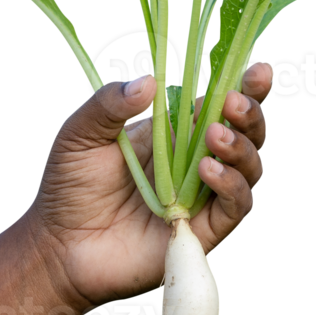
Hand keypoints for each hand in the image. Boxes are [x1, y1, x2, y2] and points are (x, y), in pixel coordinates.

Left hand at [25, 62, 271, 310]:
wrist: (58, 246)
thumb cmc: (68, 187)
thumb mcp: (79, 134)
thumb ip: (109, 104)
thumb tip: (148, 82)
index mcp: (176, 134)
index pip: (221, 106)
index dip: (246, 87)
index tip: (257, 68)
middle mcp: (196, 164)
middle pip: (248, 135)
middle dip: (252, 115)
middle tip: (234, 102)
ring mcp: (201, 199)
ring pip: (250, 171)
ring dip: (241, 149)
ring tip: (215, 137)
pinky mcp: (201, 232)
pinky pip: (234, 209)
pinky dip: (230, 187)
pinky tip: (208, 171)